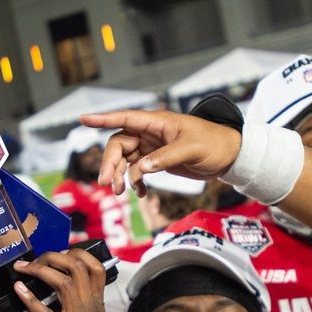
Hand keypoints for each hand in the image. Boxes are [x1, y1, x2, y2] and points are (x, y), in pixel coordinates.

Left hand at [12, 249, 106, 311]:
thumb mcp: (95, 309)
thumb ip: (85, 291)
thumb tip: (63, 269)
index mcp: (97, 297)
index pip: (96, 266)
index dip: (79, 253)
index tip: (62, 252)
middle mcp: (89, 303)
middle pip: (76, 268)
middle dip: (53, 257)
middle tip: (37, 259)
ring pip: (63, 283)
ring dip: (40, 270)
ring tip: (24, 267)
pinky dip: (30, 299)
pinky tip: (19, 288)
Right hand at [80, 110, 241, 196]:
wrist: (229, 156)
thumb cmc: (213, 144)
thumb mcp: (190, 149)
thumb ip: (164, 158)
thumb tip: (141, 168)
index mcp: (157, 122)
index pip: (124, 118)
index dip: (102, 118)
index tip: (82, 119)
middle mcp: (150, 133)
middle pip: (119, 144)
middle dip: (111, 163)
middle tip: (108, 184)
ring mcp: (152, 147)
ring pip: (125, 159)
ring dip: (120, 175)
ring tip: (120, 192)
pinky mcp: (157, 160)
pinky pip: (137, 170)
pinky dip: (135, 181)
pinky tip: (140, 192)